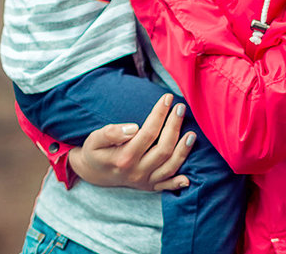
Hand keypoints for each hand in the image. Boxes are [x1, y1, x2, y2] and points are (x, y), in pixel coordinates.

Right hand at [67, 94, 194, 191]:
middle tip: (181, 107)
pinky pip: (167, 186)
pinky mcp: (149, 186)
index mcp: (124, 157)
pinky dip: (178, 182)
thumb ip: (111, 133)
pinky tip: (188, 177)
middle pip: (163, 149)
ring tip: (192, 133)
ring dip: (183, 151)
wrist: (92, 173)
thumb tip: (133, 128)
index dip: (159, 114)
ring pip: (170, 167)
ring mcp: (144, 181)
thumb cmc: (95, 151)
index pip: (147, 133)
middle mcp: (137, 171)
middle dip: (174, 126)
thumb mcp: (95, 139)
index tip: (167, 98)